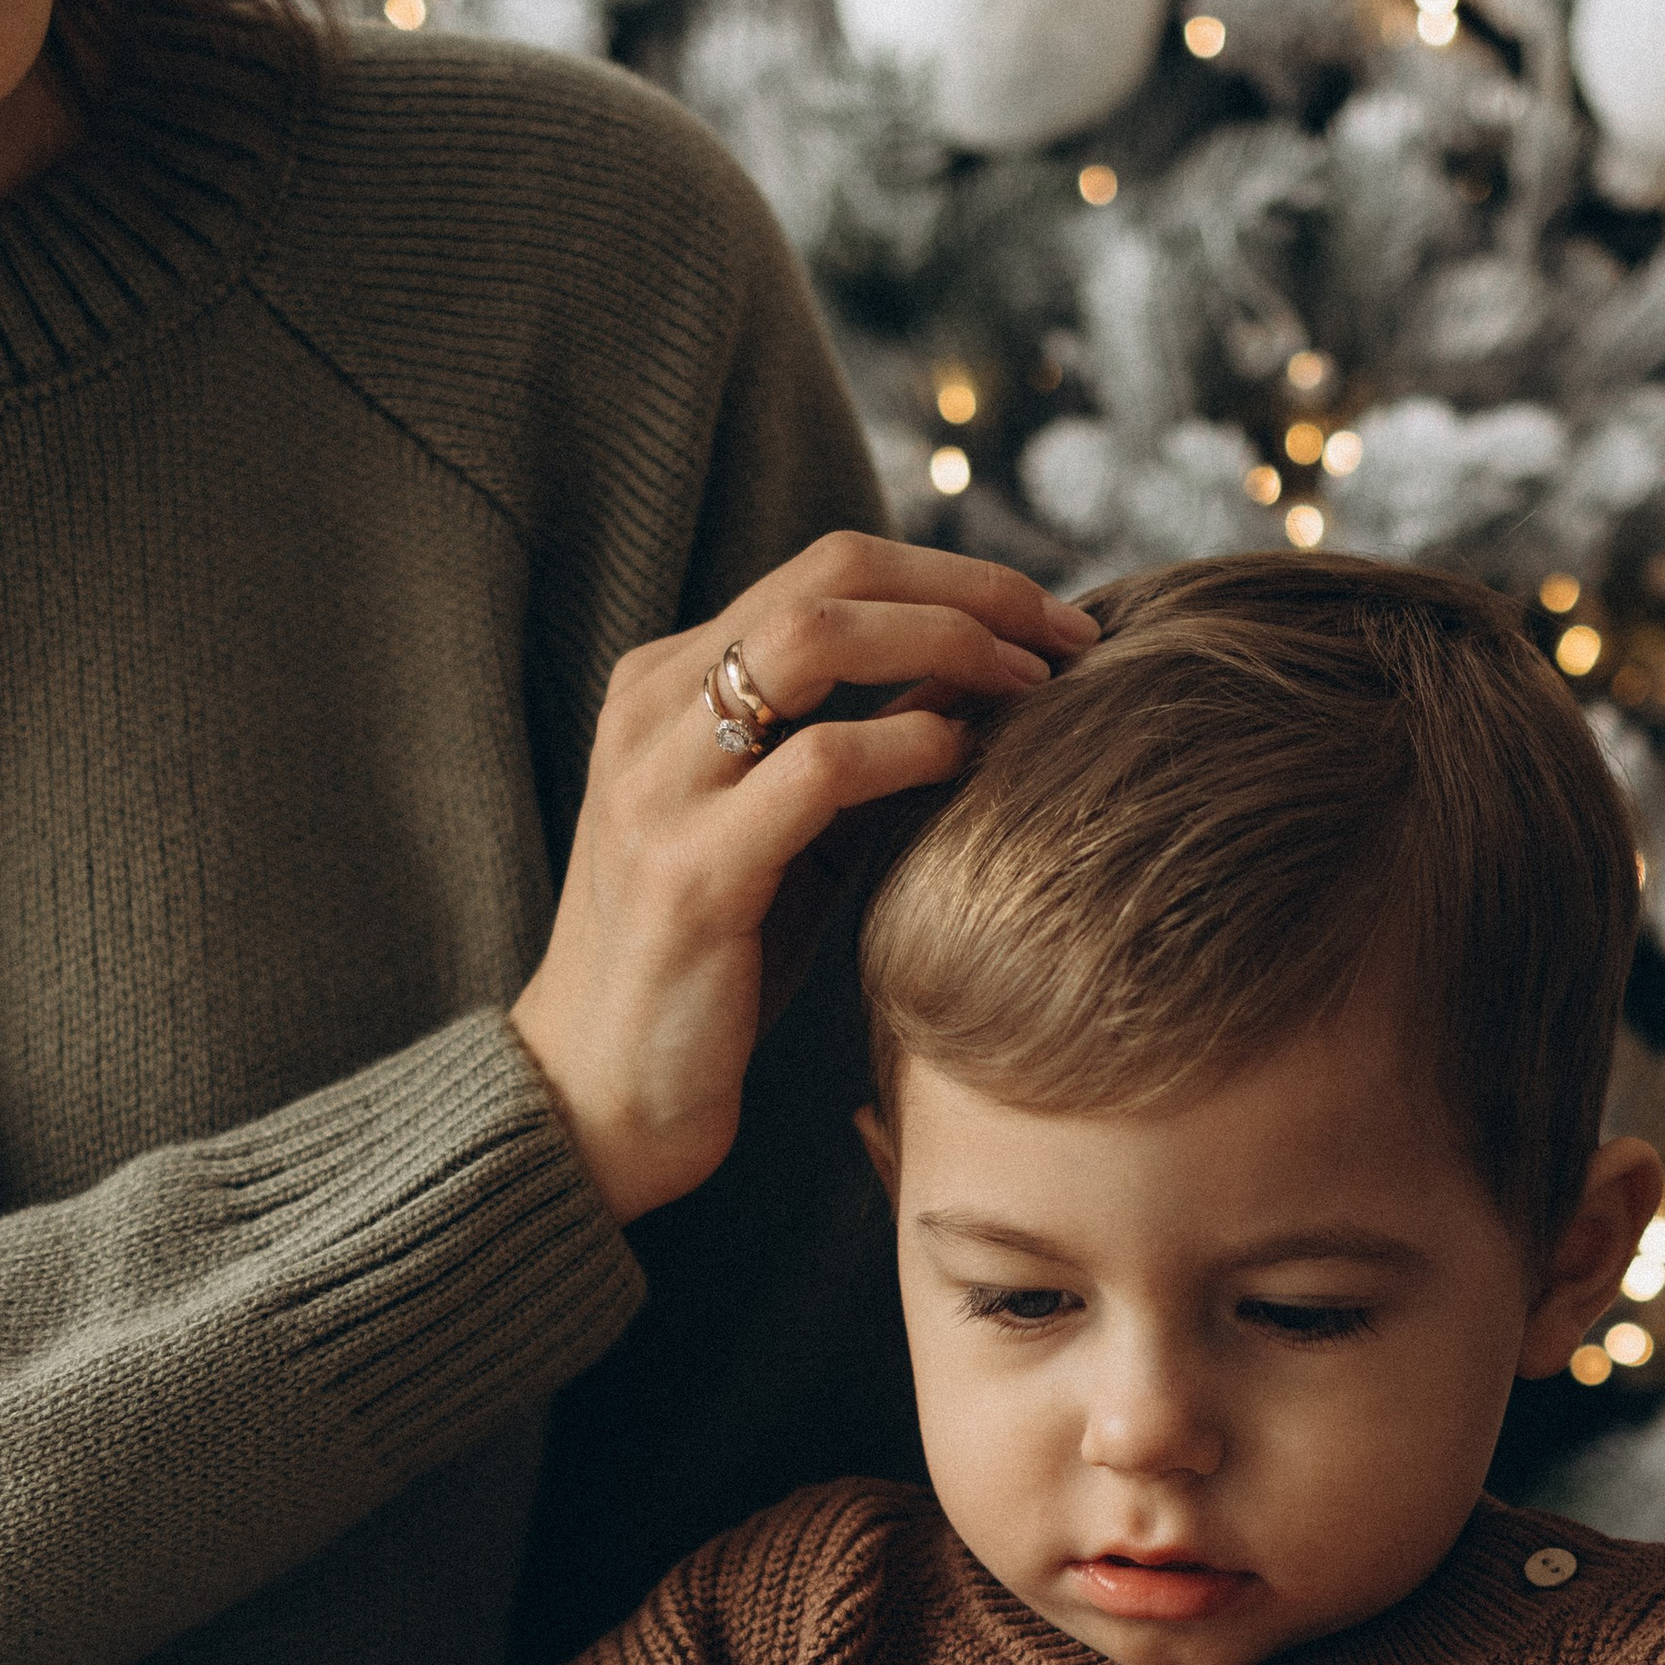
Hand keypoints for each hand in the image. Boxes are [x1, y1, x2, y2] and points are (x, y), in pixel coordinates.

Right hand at [510, 533, 1096, 1226]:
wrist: (598, 1097)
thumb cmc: (711, 966)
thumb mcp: (792, 833)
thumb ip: (864, 747)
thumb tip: (983, 672)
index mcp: (666, 684)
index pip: (826, 567)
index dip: (953, 576)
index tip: (1048, 619)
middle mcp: (650, 710)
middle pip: (829, 575)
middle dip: (970, 589)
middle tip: (1067, 635)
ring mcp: (659, 783)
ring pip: (815, 636)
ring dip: (948, 644)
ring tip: (1030, 686)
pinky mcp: (689, 872)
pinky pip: (819, 766)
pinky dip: (909, 746)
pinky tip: (962, 764)